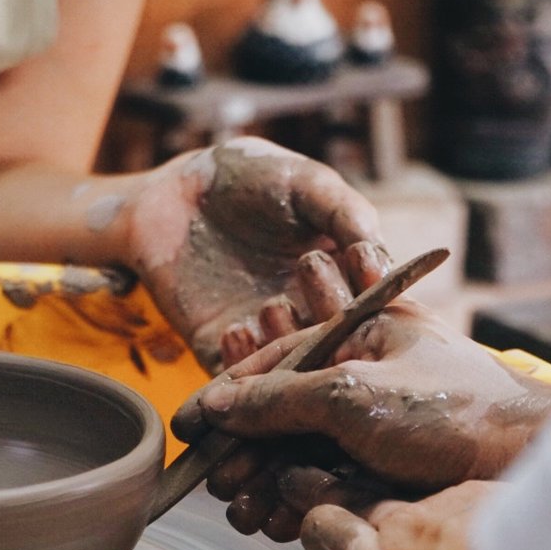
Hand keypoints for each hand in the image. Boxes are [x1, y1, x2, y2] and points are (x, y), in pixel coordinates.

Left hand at [124, 138, 388, 371]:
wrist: (173, 194)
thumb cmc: (248, 177)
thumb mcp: (306, 183)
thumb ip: (345, 212)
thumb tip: (377, 256)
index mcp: (342, 277)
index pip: (372, 299)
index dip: (372, 289)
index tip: (362, 268)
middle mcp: (310, 312)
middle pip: (336, 339)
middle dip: (332, 320)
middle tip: (318, 287)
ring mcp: (267, 334)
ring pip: (290, 364)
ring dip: (286, 343)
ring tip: (273, 306)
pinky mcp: (222, 347)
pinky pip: (237, 372)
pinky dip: (241, 362)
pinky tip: (235, 329)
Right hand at [172, 289, 550, 537]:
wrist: (523, 464)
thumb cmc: (452, 410)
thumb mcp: (352, 394)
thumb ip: (279, 398)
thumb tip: (217, 404)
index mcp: (360, 338)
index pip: (276, 362)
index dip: (228, 396)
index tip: (191, 429)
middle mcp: (363, 379)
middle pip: (282, 414)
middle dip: (244, 451)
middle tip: (216, 484)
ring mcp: (376, 428)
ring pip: (300, 454)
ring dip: (265, 484)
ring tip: (240, 512)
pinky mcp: (387, 471)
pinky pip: (325, 483)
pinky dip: (295, 502)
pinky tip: (274, 521)